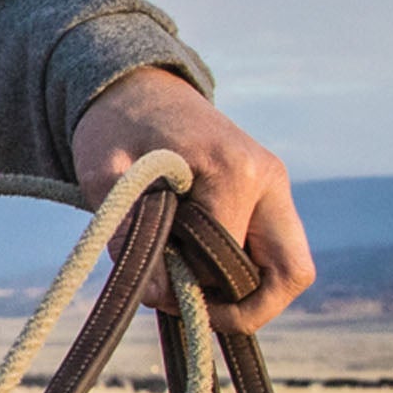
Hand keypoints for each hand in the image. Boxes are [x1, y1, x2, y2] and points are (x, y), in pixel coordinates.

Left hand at [70, 67, 313, 334]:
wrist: (136, 86)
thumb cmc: (115, 127)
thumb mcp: (102, 176)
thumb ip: (125, 232)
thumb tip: (156, 292)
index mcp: (233, 170)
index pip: (228, 263)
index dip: (190, 287)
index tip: (151, 290)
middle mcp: (269, 179)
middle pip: (289, 274)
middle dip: (239, 307)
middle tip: (184, 304)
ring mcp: (277, 186)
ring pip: (290, 270)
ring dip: (246, 294)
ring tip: (189, 290)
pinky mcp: (271, 194)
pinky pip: (277, 254)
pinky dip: (245, 275)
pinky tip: (198, 271)